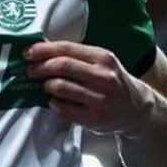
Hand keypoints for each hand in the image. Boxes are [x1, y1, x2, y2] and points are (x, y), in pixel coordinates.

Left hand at [24, 41, 153, 134]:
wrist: (137, 109)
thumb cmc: (112, 81)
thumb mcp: (102, 62)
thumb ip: (76, 56)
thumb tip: (42, 50)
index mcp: (103, 58)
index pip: (66, 48)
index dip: (43, 50)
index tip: (28, 52)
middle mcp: (103, 77)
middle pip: (62, 66)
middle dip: (40, 67)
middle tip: (30, 70)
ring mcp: (100, 99)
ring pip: (61, 87)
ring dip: (46, 86)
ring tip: (45, 86)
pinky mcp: (95, 118)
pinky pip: (64, 109)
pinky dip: (54, 103)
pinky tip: (55, 101)